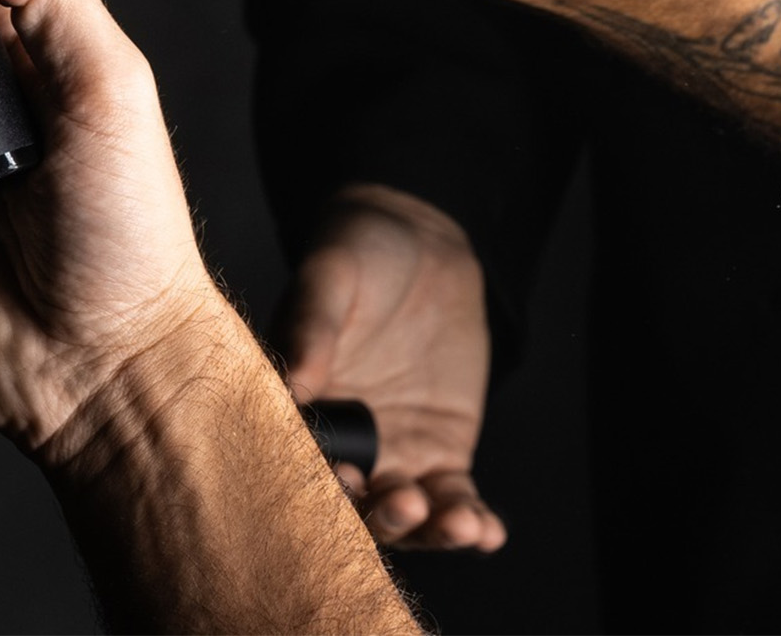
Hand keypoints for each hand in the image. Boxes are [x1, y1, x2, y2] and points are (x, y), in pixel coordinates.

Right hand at [282, 184, 504, 551]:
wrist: (421, 247)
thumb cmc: (357, 254)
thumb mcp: (330, 277)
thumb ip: (310, 326)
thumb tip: (293, 381)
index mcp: (297, 407)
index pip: (299, 459)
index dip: (318, 480)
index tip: (344, 479)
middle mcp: (341, 444)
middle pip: (352, 505)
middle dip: (379, 517)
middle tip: (403, 503)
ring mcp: (392, 455)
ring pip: (405, 515)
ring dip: (429, 531)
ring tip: (457, 524)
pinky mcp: (441, 454)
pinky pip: (453, 500)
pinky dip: (470, 524)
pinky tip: (487, 532)